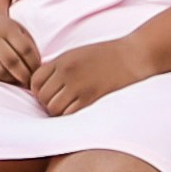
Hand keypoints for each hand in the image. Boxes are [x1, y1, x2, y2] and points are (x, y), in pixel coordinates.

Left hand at [28, 31, 143, 119]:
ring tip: (71, 110)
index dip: (39, 91)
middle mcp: (67, 72)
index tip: (50, 94)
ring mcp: (79, 86)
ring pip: (53, 108)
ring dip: (59, 113)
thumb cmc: (108, 56)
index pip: (35, 81)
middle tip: (62, 104)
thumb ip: (60, 68)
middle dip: (48, 103)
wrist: (134, 55)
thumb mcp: (78, 54)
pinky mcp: (91, 98)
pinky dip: (71, 117)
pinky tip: (80, 113)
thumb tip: (44, 86)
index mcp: (63, 60)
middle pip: (42, 97)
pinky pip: (70, 114)